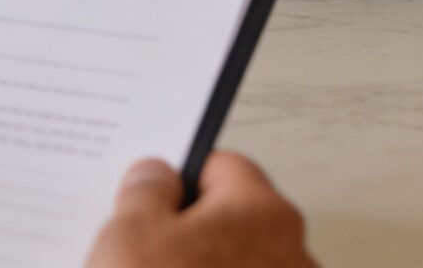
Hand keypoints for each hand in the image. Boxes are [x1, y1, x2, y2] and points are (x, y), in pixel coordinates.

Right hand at [85, 153, 315, 267]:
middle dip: (184, 230)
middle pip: (227, 220)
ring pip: (230, 264)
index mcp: (263, 211)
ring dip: (197, 265)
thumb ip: (144, 193)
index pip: (222, 165)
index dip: (177, 174)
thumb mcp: (133, 236)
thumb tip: (154, 176)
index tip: (150, 185)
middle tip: (138, 242)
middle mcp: (289, 253)